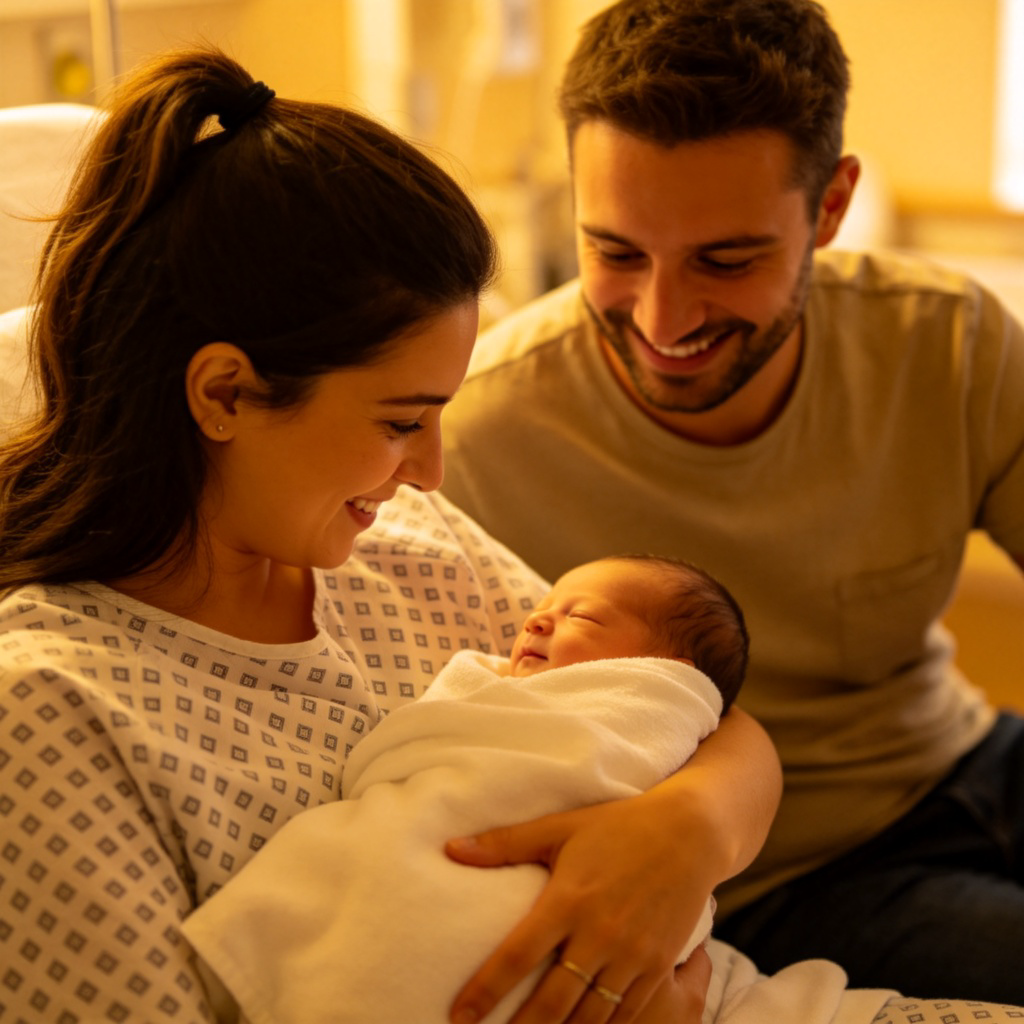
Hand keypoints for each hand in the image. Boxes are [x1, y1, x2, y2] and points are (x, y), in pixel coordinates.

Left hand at [445, 793, 717, 1023]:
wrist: (690, 833)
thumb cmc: (619, 825)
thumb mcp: (560, 827)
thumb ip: (505, 843)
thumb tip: (451, 849)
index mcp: (568, 899)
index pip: (517, 955)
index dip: (485, 990)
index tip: (459, 1015)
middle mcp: (599, 934)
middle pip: (552, 1002)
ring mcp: (632, 955)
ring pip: (589, 1017)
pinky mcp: (657, 967)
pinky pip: (625, 1015)